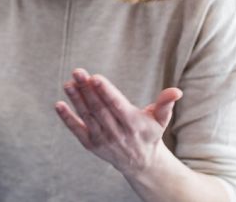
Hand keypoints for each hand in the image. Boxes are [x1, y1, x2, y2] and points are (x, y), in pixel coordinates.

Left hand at [55, 68, 182, 176]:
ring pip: (88, 117)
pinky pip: (77, 130)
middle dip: (87, 90)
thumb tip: (176, 91)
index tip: (95, 78)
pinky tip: (59, 105)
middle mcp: (117, 133)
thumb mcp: (160, 120)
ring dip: (76, 100)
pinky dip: (67, 118)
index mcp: (134, 124)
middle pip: (99, 109)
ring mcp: (103, 140)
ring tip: (68, 84)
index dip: (106, 92)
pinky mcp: (91, 145)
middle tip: (77, 72)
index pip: (117, 106)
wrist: (140, 163)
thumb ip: (166, 104)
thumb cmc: (149, 134)